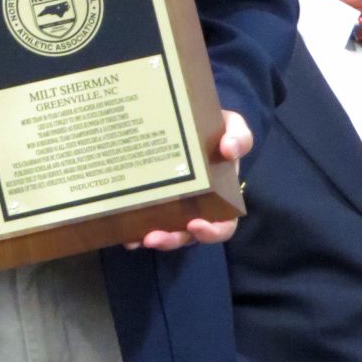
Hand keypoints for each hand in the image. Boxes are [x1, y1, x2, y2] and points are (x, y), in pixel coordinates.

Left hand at [126, 108, 250, 251]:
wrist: (188, 120)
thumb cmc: (216, 131)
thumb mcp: (233, 128)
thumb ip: (239, 137)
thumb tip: (229, 148)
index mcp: (221, 199)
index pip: (222, 227)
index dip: (212, 232)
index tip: (196, 225)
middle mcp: (196, 210)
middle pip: (187, 236)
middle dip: (171, 240)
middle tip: (154, 238)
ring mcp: (172, 209)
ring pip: (164, 234)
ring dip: (150, 238)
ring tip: (135, 239)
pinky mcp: (151, 201)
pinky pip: (143, 222)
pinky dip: (133, 230)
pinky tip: (122, 232)